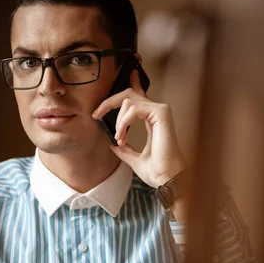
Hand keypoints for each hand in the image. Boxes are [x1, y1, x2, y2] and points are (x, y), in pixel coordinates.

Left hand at [92, 69, 185, 186]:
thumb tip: (112, 145)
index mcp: (152, 119)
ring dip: (118, 121)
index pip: (139, 96)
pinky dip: (123, 123)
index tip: (113, 84)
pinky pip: (133, 109)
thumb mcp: (134, 159)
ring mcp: (160, 111)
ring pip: (128, 101)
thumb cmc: (157, 171)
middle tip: (96, 114)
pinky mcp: (161, 113)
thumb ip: (124, 150)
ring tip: (119, 138)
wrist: (167, 179)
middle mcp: (157, 112)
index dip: (129, 84)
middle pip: (128, 93)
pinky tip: (122, 136)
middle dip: (109, 101)